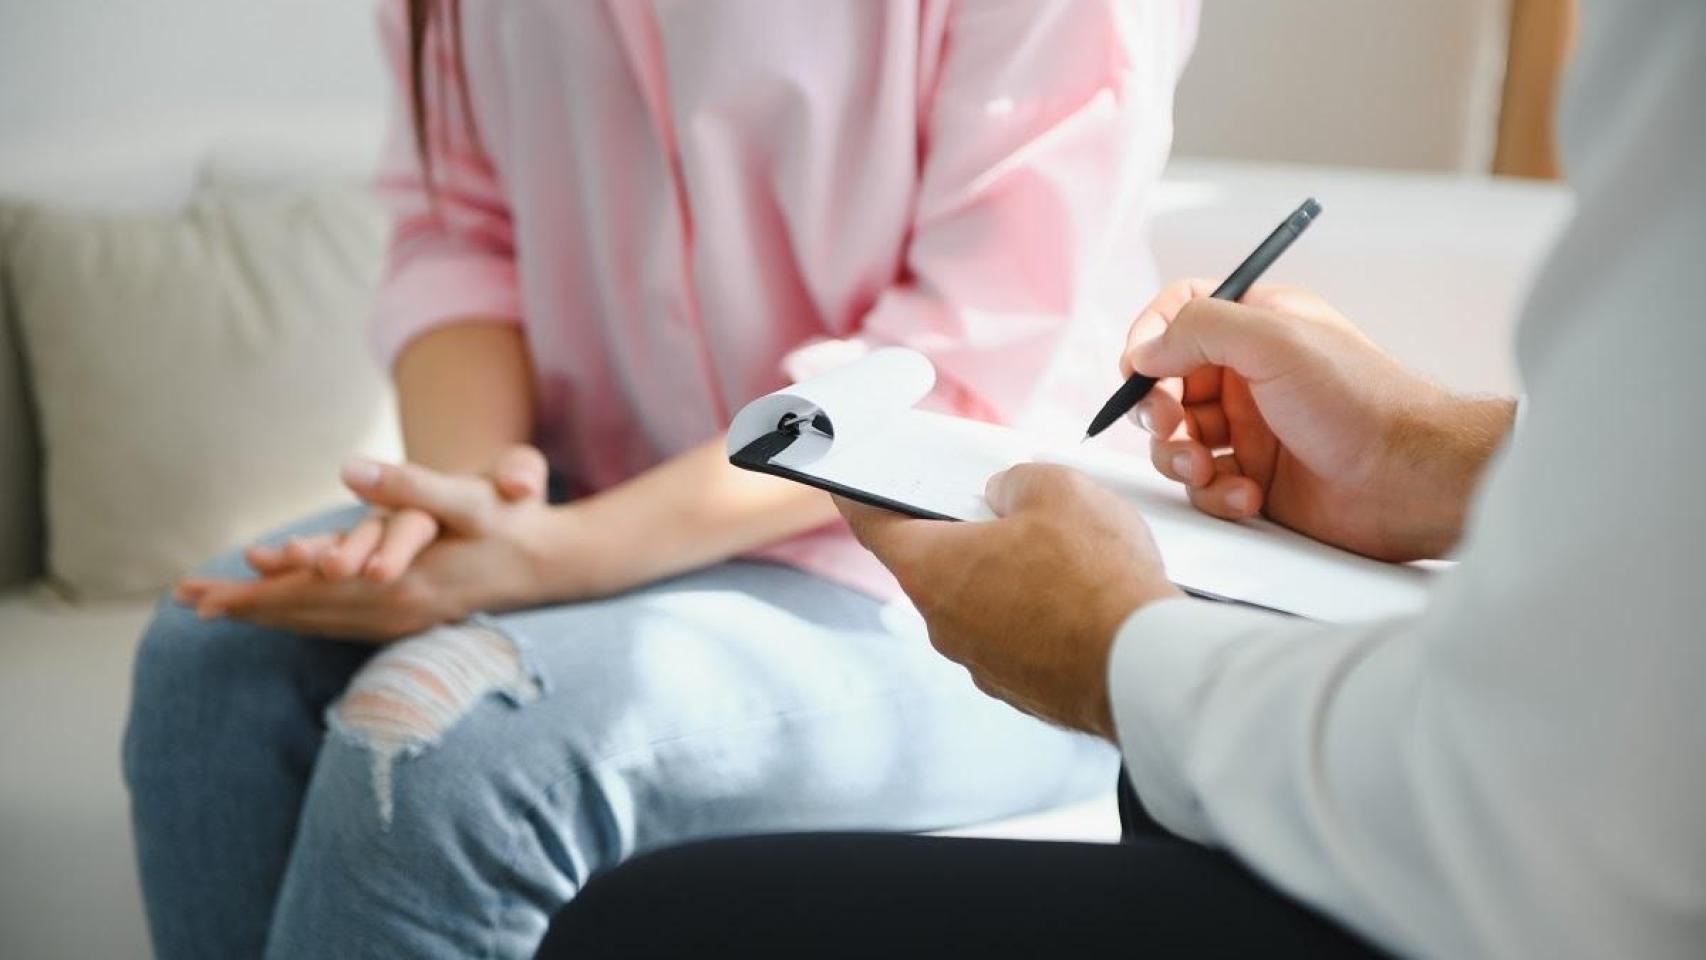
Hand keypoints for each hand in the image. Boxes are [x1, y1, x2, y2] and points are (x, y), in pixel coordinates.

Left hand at [176, 446, 596, 640]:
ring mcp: (405, 622)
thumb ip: (409, 484)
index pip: (310, 594)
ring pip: (322, 624)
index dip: (255, 593)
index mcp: (398, 584)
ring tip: (221, 612)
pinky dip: (307, 620)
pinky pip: (343, 627)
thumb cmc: (514, 524)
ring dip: (272, 618)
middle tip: (190, 605)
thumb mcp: (466, 496)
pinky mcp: (413, 620)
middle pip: (306, 615)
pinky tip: (292, 618)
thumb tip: (350, 469)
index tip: (206, 597)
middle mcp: (394, 612)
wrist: (558, 564)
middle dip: (247, 609)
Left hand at [837, 464, 1179, 738]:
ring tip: (1063, 554)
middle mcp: (943, 625)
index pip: (873, 525)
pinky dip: (1038, 616)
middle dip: (964, 533)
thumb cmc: (1095, 575)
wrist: (1145, 666)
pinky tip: (1081, 598)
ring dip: (1008, 577)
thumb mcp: (1055, 488)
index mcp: (931, 570)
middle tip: (1002, 506)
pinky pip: (1018, 638)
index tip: (849, 487)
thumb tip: (1006, 499)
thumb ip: (1014, 483)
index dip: (860, 498)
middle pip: (935, 564)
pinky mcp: (1022, 689)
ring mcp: (981, 664)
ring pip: (982, 604)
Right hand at [1123, 281, 1514, 560]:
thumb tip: (1143, 350)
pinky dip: (1215, 493)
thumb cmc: (1359, 401)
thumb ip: (1198, 328)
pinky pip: (1205, 485)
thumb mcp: (1274, 340)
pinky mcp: (1255, 478)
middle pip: (1165, 382)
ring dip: (1178, 457)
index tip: (1139, 369)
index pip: (1179, 313)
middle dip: (1155, 408)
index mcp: (1257, 326)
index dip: (1150, 337)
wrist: (1409, 479)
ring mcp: (1250, 428)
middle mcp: (1249, 374)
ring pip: (1176, 439)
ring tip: (1204, 471)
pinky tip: (1247, 496)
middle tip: (1169, 426)